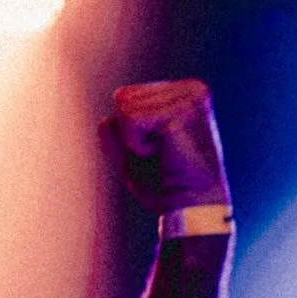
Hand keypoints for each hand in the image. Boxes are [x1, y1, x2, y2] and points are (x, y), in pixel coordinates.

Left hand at [100, 79, 228, 211]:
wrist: (191, 209)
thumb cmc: (165, 186)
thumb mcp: (132, 155)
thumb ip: (116, 133)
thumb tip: (105, 120)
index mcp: (184, 93)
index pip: (127, 96)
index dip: (128, 132)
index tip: (159, 151)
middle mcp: (191, 88)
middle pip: (122, 97)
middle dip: (129, 134)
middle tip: (160, 155)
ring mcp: (189, 97)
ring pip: (124, 106)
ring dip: (133, 140)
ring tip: (163, 154)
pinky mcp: (181, 111)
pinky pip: (129, 120)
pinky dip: (136, 144)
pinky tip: (163, 154)